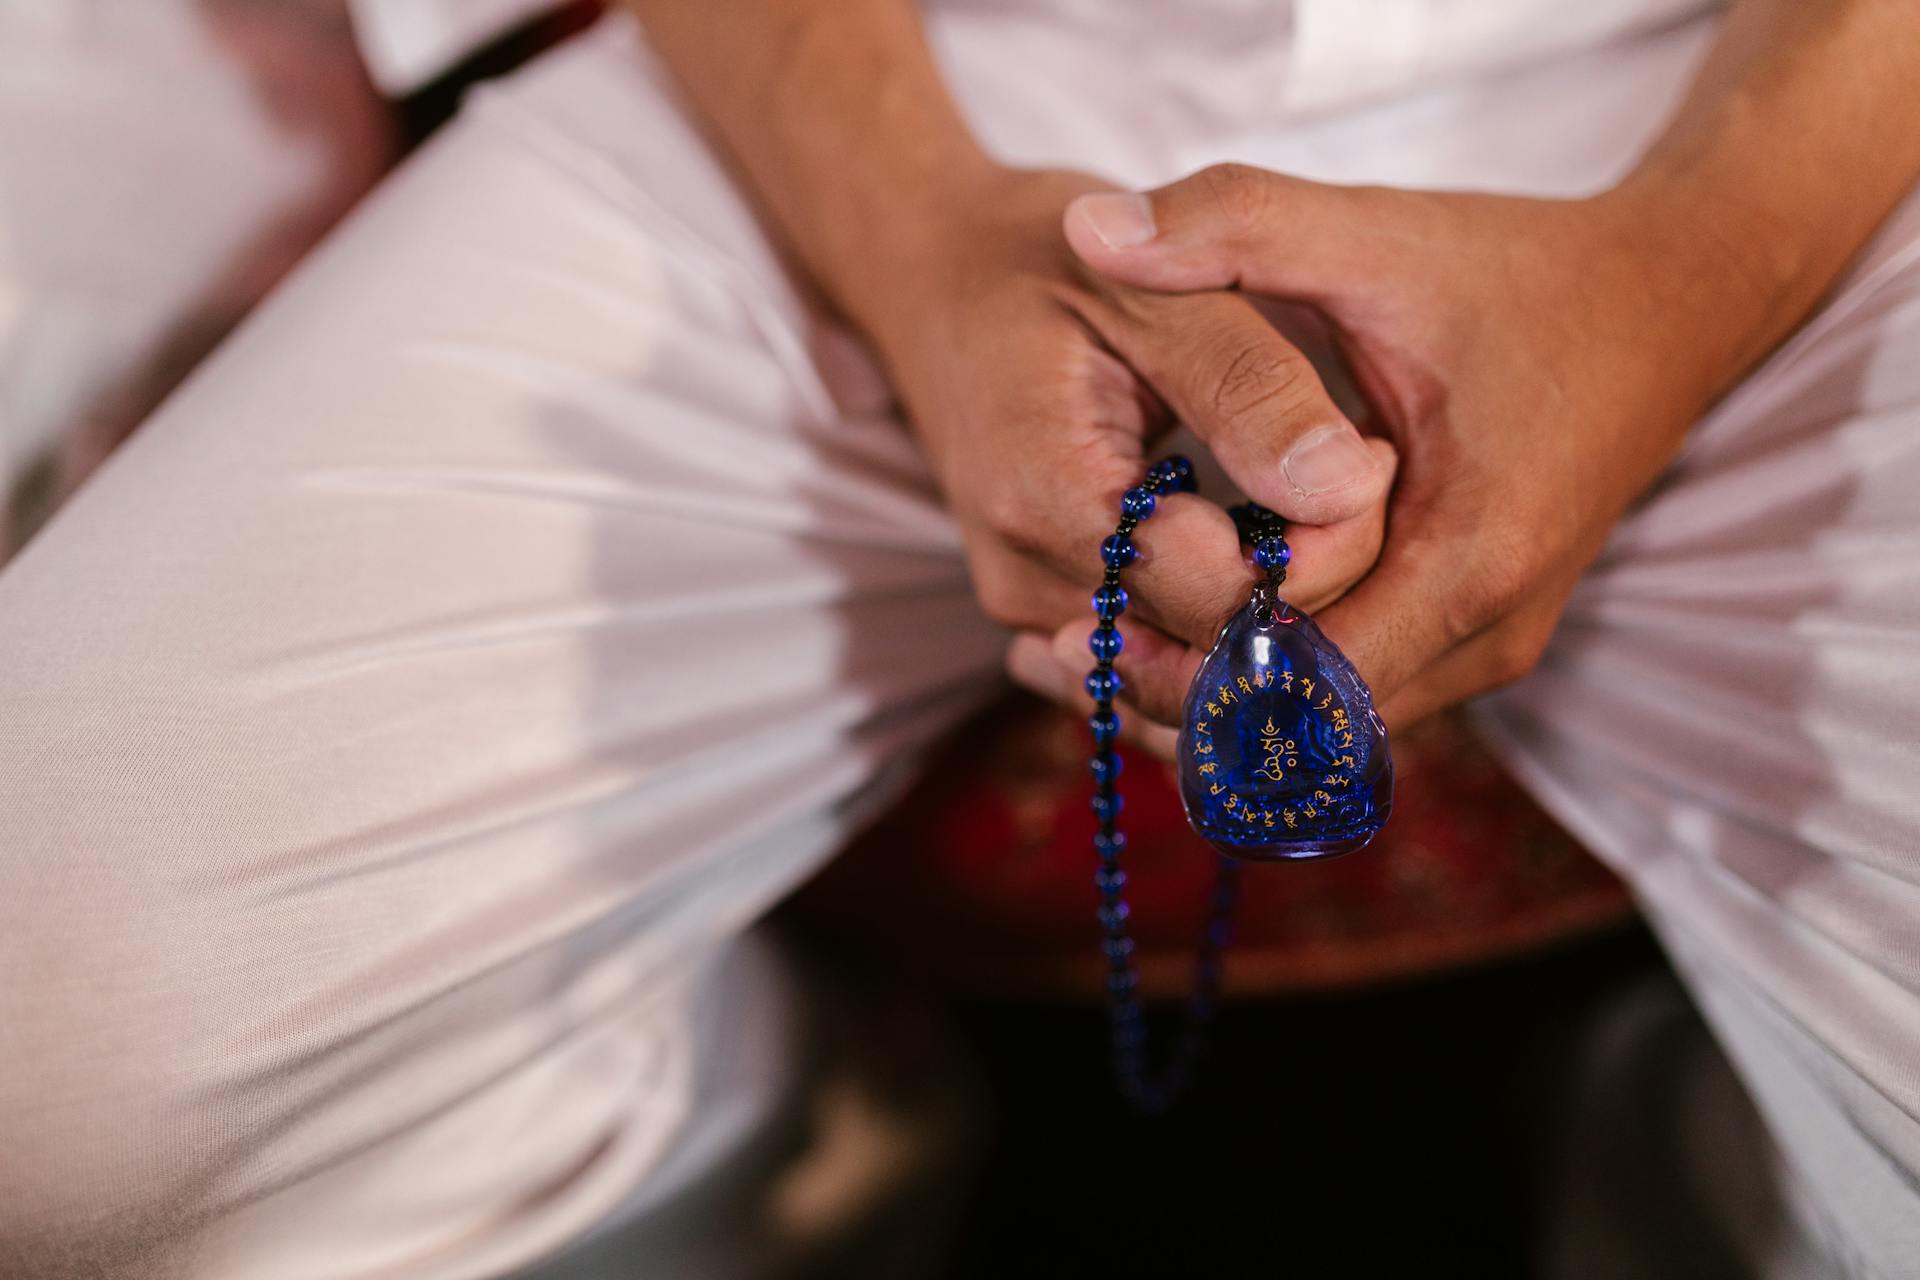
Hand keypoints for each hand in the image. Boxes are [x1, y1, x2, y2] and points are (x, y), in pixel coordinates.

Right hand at [854, 167, 1396, 741]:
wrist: (933, 278)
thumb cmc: (1044, 263)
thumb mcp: (1157, 290)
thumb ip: (1251, 385)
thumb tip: (1343, 484)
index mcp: (1047, 495)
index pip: (1222, 594)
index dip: (1323, 546)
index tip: (1368, 453)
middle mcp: (1026, 579)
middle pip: (1211, 643)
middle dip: (1309, 577)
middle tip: (1352, 467)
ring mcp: (1030, 609)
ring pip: (1195, 661)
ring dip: (1271, 597)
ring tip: (1295, 492)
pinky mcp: (1045, 614)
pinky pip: (1160, 653)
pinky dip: (1223, 613)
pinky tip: (1250, 538)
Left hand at [1057, 164, 1755, 725]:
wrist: (1670, 301)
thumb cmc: (1521, 274)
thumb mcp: (1374, 235)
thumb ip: (1232, 223)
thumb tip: (1088, 228)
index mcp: (1468, 557)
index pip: (1300, 683)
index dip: (1180, 669)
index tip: (1079, 623)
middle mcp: (1489, 631)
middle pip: (1305, 728)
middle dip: (1180, 696)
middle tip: (1058, 649)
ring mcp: (1491, 645)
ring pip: (1326, 730)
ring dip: (1216, 699)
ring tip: (1101, 644)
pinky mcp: (1478, 637)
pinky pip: (1355, 700)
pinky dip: (1265, 683)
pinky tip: (1182, 628)